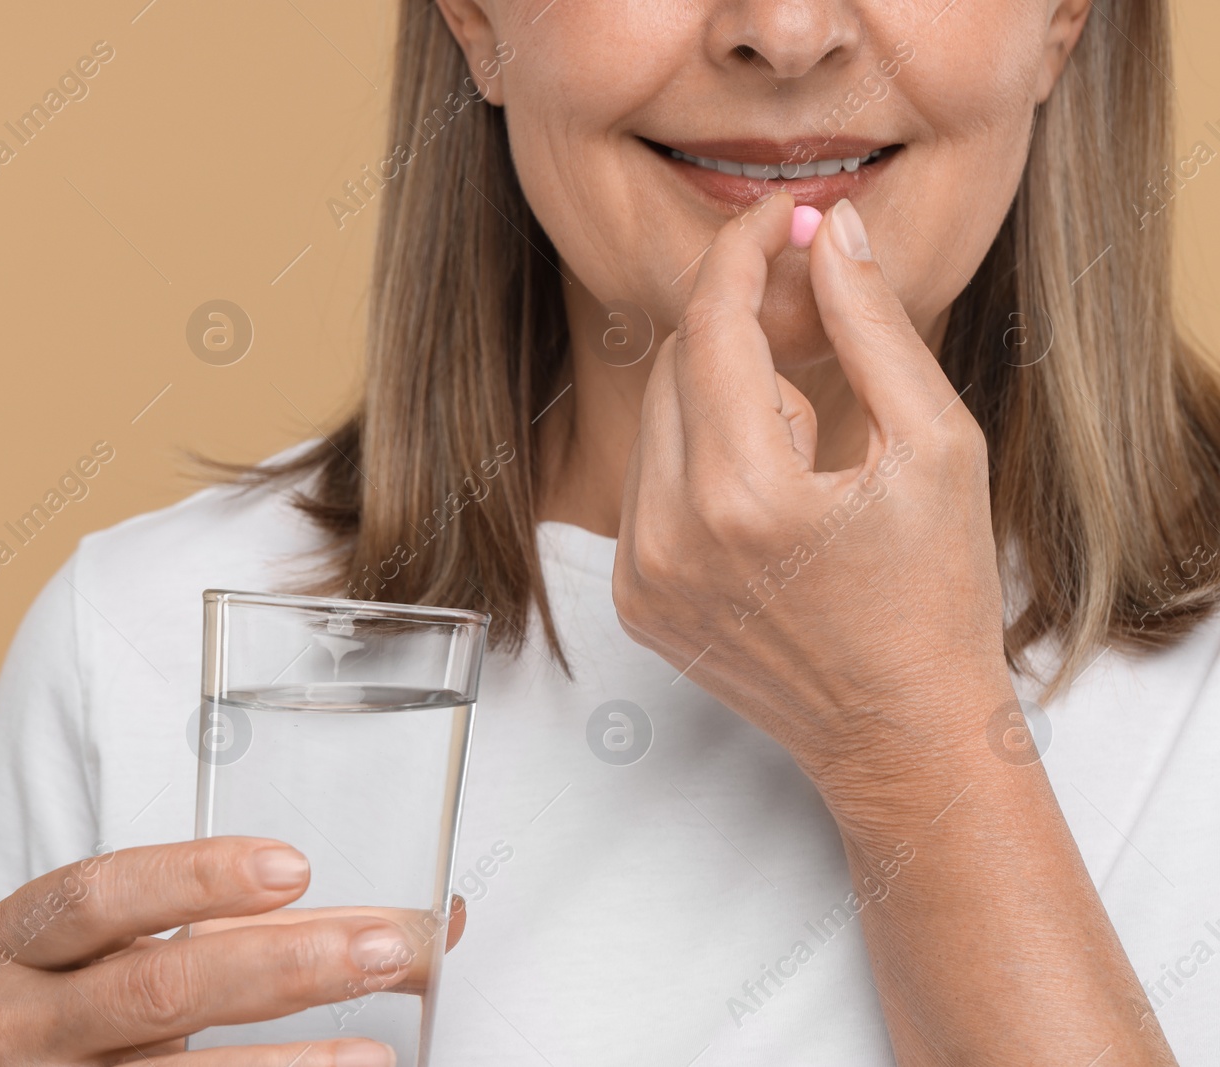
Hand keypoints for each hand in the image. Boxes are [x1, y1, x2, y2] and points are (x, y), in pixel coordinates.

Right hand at [0, 837, 464, 1065]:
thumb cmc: (110, 996)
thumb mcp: (157, 942)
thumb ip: (273, 922)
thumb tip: (435, 926)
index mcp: (22, 939)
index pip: (101, 894)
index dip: (195, 876)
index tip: (294, 867)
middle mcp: (19, 1021)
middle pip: (155, 987)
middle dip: (281, 965)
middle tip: (381, 950)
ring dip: (289, 1061)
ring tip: (376, 1052)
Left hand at [612, 192, 1013, 794]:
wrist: (901, 734)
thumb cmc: (937, 595)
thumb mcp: (935, 448)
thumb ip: (873, 328)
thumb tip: (831, 229)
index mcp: (744, 498)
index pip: (711, 328)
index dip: (743, 253)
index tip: (778, 217)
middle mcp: (669, 538)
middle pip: (674, 365)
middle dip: (738, 326)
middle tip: (809, 323)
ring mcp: (640, 576)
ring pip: (654, 420)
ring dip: (721, 396)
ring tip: (805, 448)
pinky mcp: (634, 600)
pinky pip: (646, 483)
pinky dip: (697, 459)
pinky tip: (767, 499)